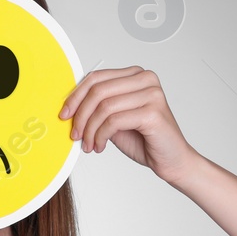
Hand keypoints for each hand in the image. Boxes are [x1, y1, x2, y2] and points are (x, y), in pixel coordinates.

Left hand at [59, 65, 197, 181]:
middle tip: (75, 134)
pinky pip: (114, 121)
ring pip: (104, 107)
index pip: (96, 78)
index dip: (75, 96)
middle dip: (81, 115)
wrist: (172, 160)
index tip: (64, 115)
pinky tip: (100, 146)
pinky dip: (101, 136)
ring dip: (90, 130)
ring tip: (89, 145)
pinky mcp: (153, 112)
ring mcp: (152, 94)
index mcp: (135, 75)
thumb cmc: (145, 139)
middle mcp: (146, 79)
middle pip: (98, 90)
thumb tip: (69, 106)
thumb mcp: (115, 118)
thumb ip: (98, 107)